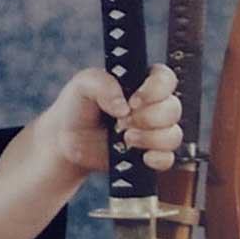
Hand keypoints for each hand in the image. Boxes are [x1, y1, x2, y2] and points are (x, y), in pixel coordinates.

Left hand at [34, 63, 182, 179]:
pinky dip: (157, 159)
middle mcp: (153, 106)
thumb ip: (102, 84)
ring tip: (125, 138)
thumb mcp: (83, 85)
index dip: (156, 89)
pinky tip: (141, 156)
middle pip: (173, 109)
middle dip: (148, 117)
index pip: (166, 79)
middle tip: (122, 121)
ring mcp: (154, 132)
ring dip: (150, 138)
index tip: (134, 100)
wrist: (66, 139)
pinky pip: (168, 159)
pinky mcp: (149, 154)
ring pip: (173, 135)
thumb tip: (123, 106)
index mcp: (142, 83)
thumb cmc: (78, 105)